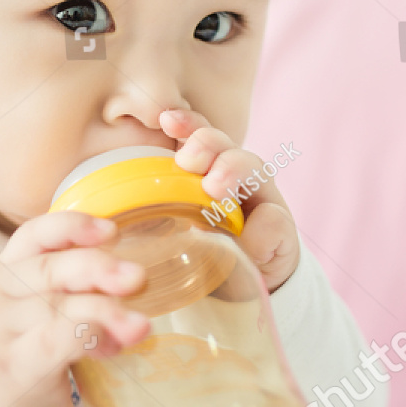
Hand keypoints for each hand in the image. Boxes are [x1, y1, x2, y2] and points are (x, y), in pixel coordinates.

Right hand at [0, 212, 150, 406]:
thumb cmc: (24, 353)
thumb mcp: (36, 311)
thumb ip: (72, 289)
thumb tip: (133, 278)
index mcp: (3, 272)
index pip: (33, 235)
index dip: (72, 227)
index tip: (111, 230)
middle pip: (49, 270)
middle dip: (98, 269)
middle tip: (138, 279)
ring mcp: (0, 332)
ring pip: (57, 307)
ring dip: (106, 312)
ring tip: (139, 326)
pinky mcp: (13, 368)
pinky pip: (53, 341)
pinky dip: (87, 335)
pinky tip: (112, 344)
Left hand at [159, 108, 301, 292]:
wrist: (247, 287)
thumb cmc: (201, 252)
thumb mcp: (174, 231)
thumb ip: (155, 213)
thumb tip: (123, 212)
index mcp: (206, 171)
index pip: (197, 136)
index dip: (185, 123)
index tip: (166, 119)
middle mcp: (236, 177)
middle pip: (225, 145)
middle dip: (207, 143)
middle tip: (189, 160)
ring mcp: (263, 201)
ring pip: (255, 168)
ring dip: (233, 170)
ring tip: (215, 187)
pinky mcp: (281, 233)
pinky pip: (275, 222)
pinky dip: (262, 231)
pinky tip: (249, 244)